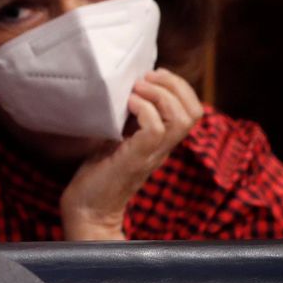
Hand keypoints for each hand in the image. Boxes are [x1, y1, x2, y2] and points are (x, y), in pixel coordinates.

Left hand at [59, 69, 203, 240]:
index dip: (179, 86)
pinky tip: (127, 105)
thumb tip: (127, 88)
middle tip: (146, 78)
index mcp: (163, 141)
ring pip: (181, 118)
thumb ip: (129, 119)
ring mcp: (152, 154)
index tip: (153, 74)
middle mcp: (164, 147)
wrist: (87, 208)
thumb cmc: (98, 172)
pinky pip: (155, 129)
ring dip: (160, 95)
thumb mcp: (118, 137)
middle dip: (175, 85)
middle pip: (195, 111)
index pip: (193, 110)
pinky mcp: (136, 159)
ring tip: (136, 89)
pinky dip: (144, 110)